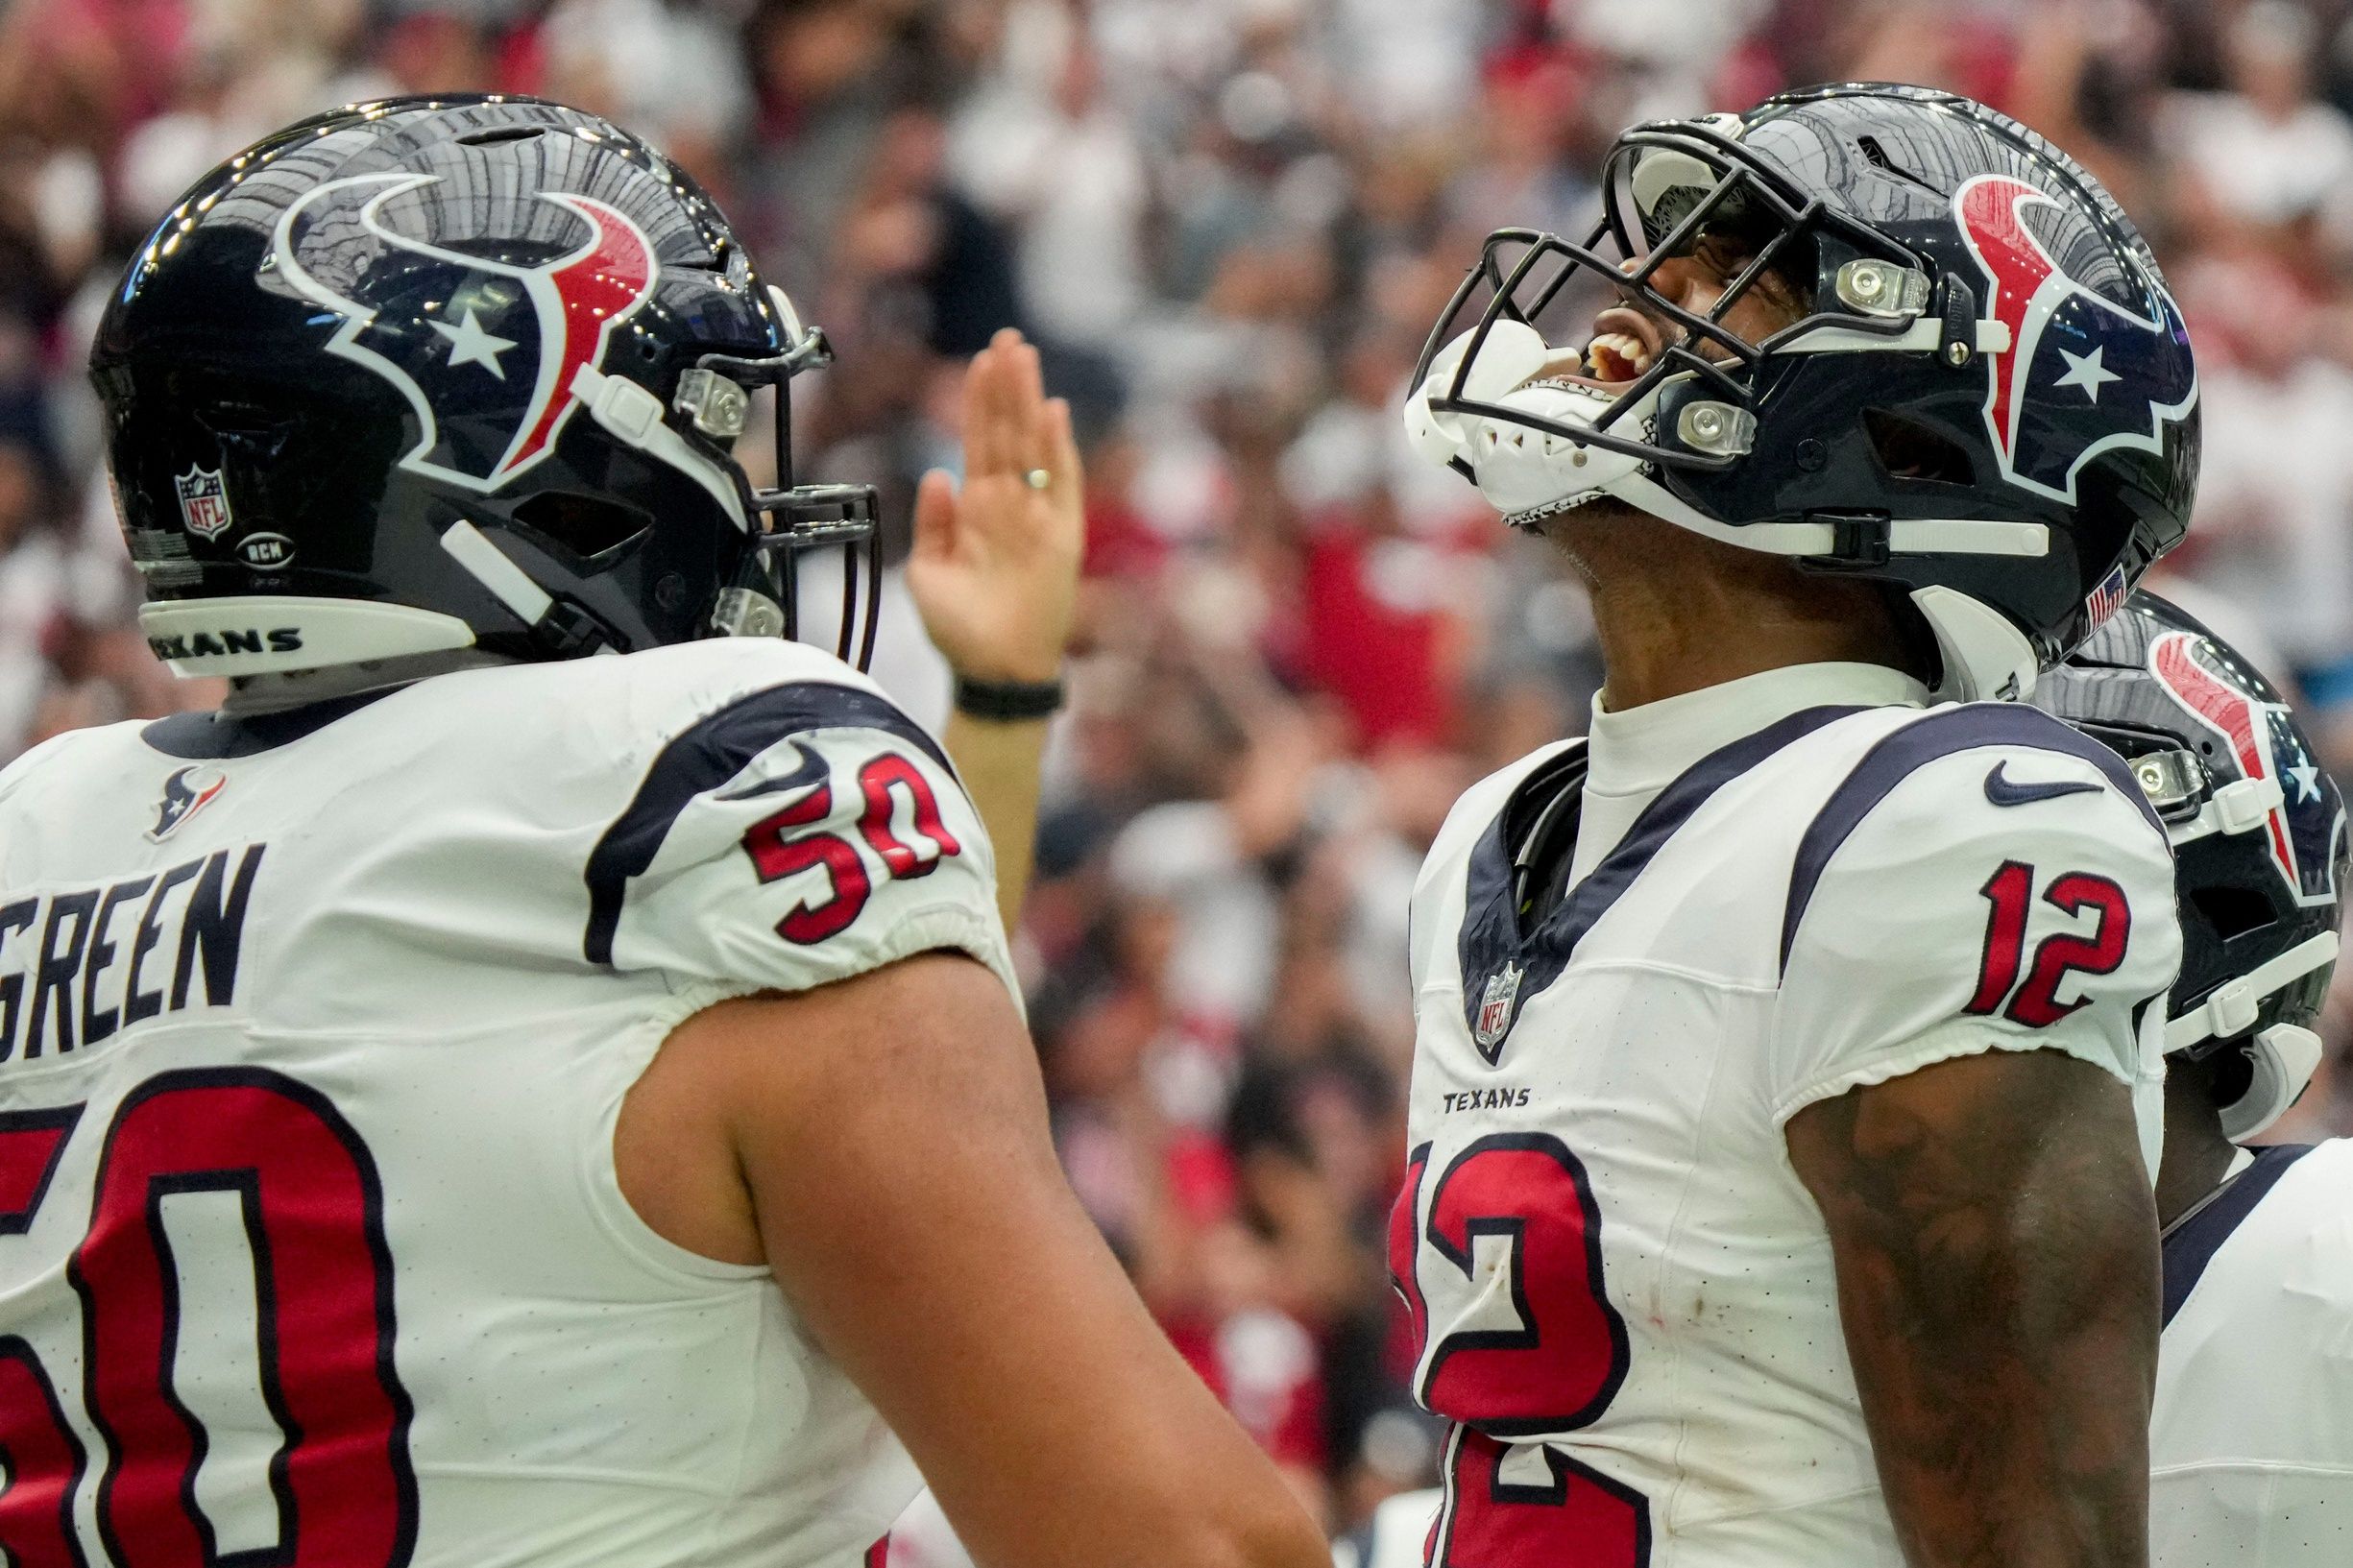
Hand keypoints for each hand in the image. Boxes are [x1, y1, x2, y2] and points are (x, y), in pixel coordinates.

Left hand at [910, 329, 1083, 684]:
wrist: (992, 672)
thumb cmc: (959, 629)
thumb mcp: (928, 571)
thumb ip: (933, 521)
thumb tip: (938, 473)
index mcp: (977, 509)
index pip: (979, 442)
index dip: (979, 401)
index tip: (980, 360)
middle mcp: (1010, 505)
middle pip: (1008, 432)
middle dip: (1007, 386)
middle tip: (1008, 339)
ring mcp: (1038, 517)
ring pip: (1033, 446)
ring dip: (1029, 402)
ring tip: (1024, 358)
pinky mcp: (1062, 537)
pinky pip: (1062, 485)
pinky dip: (1058, 450)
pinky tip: (1051, 413)